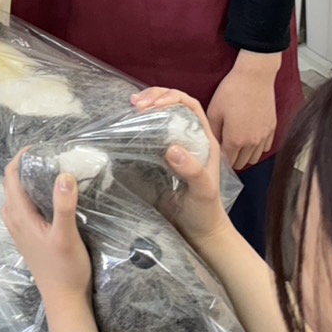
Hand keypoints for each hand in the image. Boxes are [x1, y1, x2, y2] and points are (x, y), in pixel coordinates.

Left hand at [1, 150, 91, 304]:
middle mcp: (15, 222)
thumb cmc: (65, 268)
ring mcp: (19, 232)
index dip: (20, 159)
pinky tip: (46, 201)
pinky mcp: (27, 239)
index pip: (11, 178)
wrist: (64, 300)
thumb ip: (63, 205)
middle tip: (46, 157)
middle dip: (23, 168)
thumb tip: (63, 174)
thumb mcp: (66, 235)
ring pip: (15, 199)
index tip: (37, 147)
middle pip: (11, 187)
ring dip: (25, 183)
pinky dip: (29, 197)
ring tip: (45, 174)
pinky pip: (21, 210)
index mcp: (20, 216)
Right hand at [130, 88, 231, 244]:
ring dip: (146, 108)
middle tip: (135, 103)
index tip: (153, 103)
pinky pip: (148, 135)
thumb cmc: (205, 212)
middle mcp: (189, 139)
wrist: (199, 233)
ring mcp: (173, 149)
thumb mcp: (203, 192)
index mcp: (203, 140)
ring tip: (130, 108)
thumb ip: (192, 171)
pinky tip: (126, 127)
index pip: (190, 106)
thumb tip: (172, 148)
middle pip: (174, 105)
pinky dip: (137, 127)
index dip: (172, 97)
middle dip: (155, 97)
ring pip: (160, 118)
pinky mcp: (158, 160)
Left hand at [205, 50, 278, 170]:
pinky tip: (250, 137)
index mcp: (235, 140)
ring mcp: (264, 136)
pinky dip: (257, 147)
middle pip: (242, 163)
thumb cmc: (231, 91)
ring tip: (237, 144)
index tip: (216, 153)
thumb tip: (211, 144)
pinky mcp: (272, 129)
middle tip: (225, 148)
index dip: (220, 159)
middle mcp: (252, 142)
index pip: (227, 162)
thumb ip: (212, 132)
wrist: (255, 76)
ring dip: (245, 155)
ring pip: (254, 158)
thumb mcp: (214, 111)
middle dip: (232, 159)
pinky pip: (265, 148)